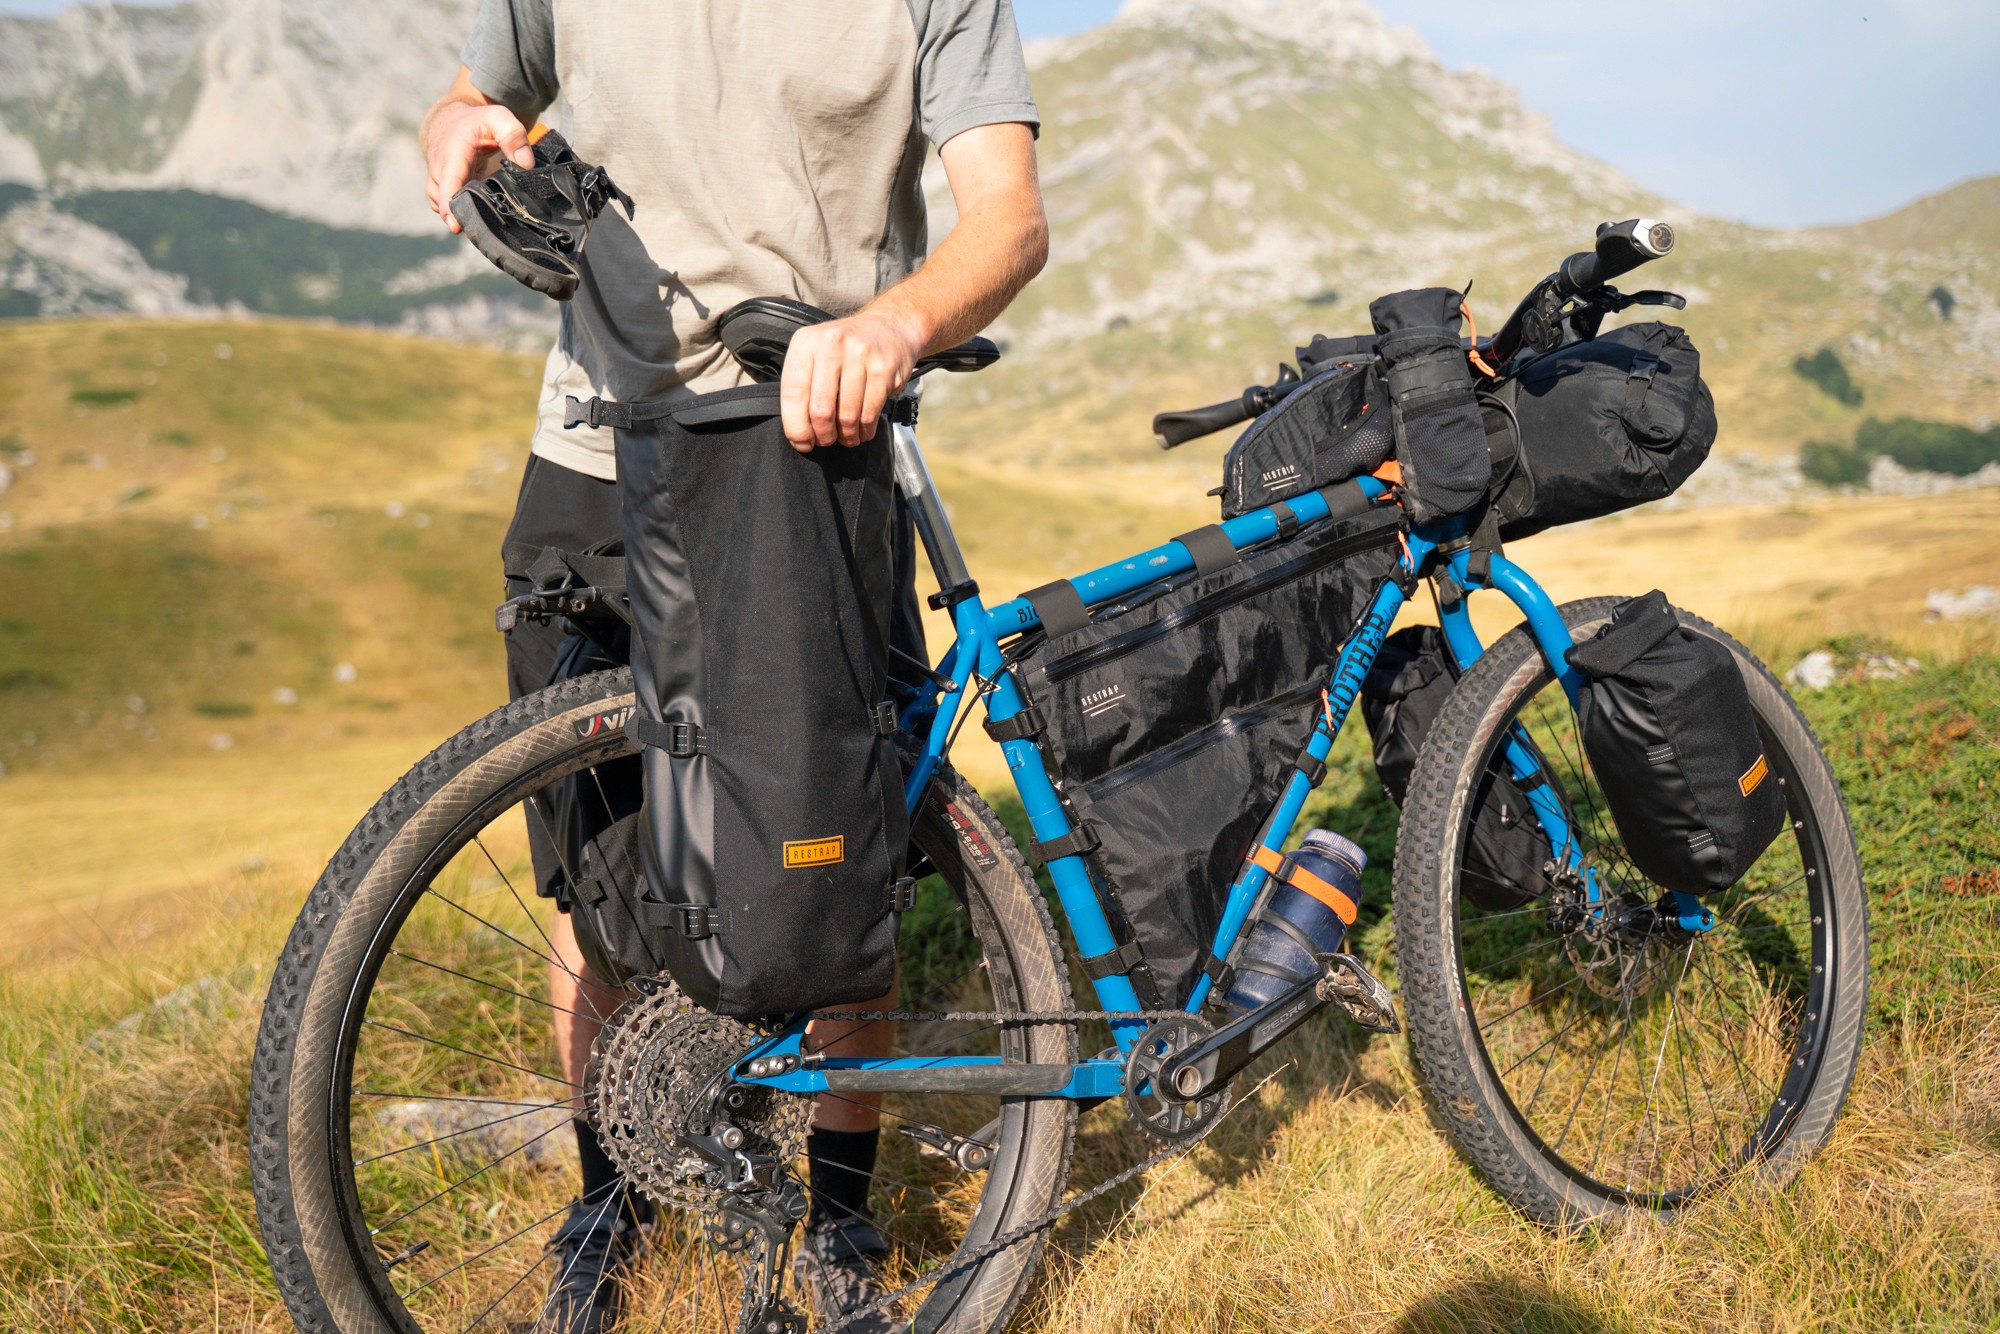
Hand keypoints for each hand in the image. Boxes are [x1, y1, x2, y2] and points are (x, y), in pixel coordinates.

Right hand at [423, 101, 534, 232]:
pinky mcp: (440, 189)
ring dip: (458, 216)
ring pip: (442, 205)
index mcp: (453, 152)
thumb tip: (526, 163)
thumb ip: (513, 135)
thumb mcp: (499, 117)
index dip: (450, 204)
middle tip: (480, 232)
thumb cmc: (477, 121)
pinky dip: (455, 214)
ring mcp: (438, 181)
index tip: (455, 225)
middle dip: (459, 216)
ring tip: (480, 226)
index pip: (448, 181)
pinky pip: (444, 206)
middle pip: (444, 199)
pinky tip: (475, 218)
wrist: (452, 120)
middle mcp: (440, 168)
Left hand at [779, 313, 922, 450]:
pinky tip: (862, 430)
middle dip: (823, 435)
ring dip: (846, 435)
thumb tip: (800, 434)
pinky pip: (869, 413)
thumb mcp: (815, 354)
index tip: (802, 442)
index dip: (796, 425)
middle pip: (820, 409)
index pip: (793, 393)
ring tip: (846, 436)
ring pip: (847, 415)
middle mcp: (831, 344)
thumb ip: (803, 388)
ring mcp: (859, 355)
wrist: (888, 327)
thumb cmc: (845, 348)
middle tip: (826, 440)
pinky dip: (865, 430)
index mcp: (806, 342)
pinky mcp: (882, 369)